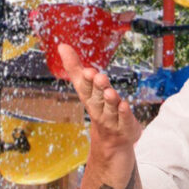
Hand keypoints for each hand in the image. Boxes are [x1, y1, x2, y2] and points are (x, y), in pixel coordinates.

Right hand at [59, 44, 141, 160]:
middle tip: (98, 76)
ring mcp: (112, 120)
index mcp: (89, 98)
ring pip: (110, 109)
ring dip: (110, 101)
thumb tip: (61, 46)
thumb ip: (75, 68)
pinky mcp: (126, 127)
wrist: (111, 142)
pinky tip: (124, 105)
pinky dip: (124, 114)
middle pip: (97, 98)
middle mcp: (99, 109)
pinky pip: (124, 120)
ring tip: (109, 92)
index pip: (86, 89)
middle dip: (97, 87)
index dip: (86, 81)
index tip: (87, 71)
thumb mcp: (87, 88)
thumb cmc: (99, 107)